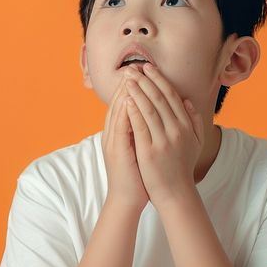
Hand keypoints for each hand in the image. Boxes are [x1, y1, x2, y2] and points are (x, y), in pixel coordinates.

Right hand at [101, 77, 148, 211]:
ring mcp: (112, 141)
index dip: (133, 87)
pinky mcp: (116, 149)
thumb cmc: (137, 176)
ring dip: (125, 92)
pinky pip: (119, 126)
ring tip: (134, 75)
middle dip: (128, 84)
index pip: (124, 103)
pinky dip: (124, 111)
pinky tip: (131, 99)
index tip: (144, 72)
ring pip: (117, 111)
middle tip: (137, 66)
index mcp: (119, 132)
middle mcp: (113, 133)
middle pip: (118, 102)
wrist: (126, 200)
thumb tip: (154, 115)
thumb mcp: (140, 148)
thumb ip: (143, 131)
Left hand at [123, 63, 203, 207]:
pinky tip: (126, 99)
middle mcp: (177, 130)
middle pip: (159, 98)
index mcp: (186, 126)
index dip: (159, 80)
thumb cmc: (182, 168)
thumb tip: (187, 101)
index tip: (148, 68)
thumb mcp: (195, 143)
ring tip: (127, 79)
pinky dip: (134, 110)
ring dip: (137, 90)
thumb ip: (194, 121)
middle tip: (133, 68)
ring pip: (149, 108)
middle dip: (145, 80)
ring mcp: (163, 140)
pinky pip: (140, 126)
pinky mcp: (150, 151)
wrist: (176, 193)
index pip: (172, 96)